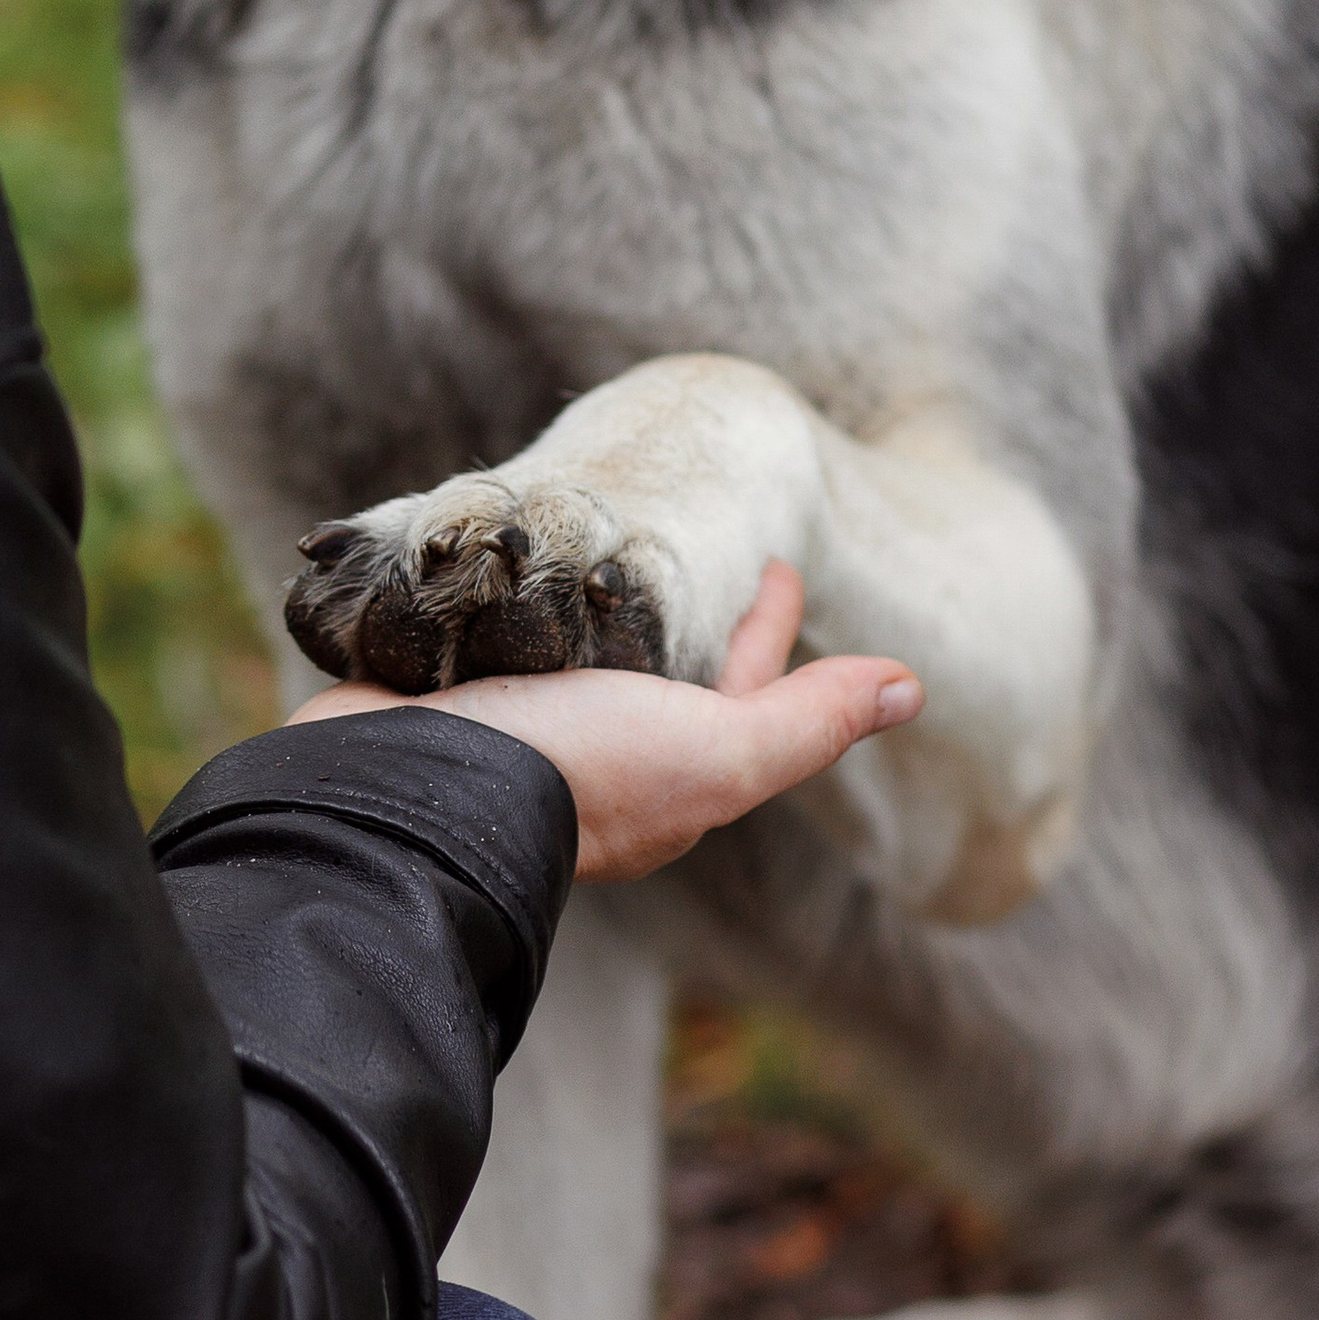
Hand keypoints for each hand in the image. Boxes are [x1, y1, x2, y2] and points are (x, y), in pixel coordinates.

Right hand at [286, 559, 921, 883]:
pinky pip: (495, 632)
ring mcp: (515, 720)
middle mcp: (593, 749)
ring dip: (588, 599)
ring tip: (602, 532)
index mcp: (663, 769)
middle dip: (681, 606)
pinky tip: (504, 562)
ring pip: (571, 650)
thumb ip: (804, 722)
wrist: (404, 791)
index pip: (742, 688)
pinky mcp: (446, 686)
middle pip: (657, 669)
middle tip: (694, 528)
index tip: (781, 561)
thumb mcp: (712, 752)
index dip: (769, 628)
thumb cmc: (573, 774)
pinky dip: (508, 599)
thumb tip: (913, 688)